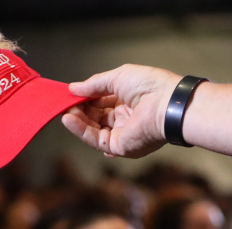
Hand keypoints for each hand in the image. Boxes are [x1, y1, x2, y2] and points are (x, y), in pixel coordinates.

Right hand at [63, 64, 180, 157]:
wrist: (166, 104)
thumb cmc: (149, 86)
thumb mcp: (118, 78)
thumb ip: (94, 84)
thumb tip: (73, 88)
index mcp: (128, 100)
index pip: (101, 101)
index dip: (86, 98)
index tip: (70, 94)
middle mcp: (125, 118)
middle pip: (95, 116)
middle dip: (80, 109)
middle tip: (65, 103)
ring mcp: (122, 134)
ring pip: (93, 129)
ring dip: (78, 120)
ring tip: (65, 111)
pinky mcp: (120, 147)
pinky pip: (95, 140)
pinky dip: (81, 131)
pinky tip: (68, 119)